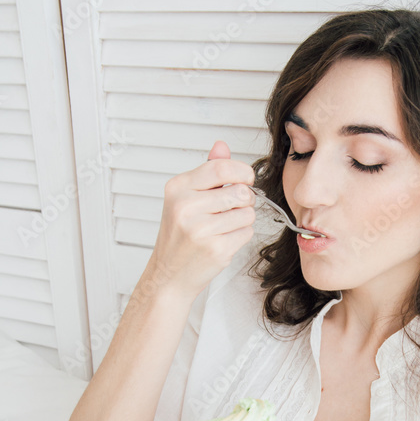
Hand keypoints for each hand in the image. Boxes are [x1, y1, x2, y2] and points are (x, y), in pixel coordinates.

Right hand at [148, 139, 256, 301]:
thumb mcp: (185, 198)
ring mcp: (201, 229)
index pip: (221, 167)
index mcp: (178, 188)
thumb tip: (221, 146)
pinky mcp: (216, 249)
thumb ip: (207, 171)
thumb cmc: (180, 236)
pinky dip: (240, 236)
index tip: (246, 178)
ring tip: (224, 227)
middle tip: (232, 208)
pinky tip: (223, 240)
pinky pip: (246, 232)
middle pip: (240, 191)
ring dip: (243, 220)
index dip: (242, 171)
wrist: (170, 274)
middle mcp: (186, 206)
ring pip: (247, 213)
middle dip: (244, 200)